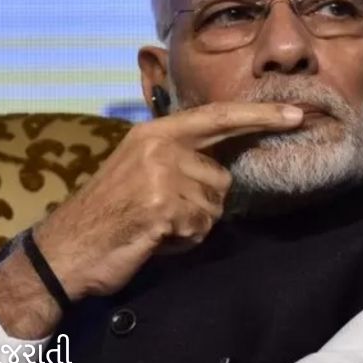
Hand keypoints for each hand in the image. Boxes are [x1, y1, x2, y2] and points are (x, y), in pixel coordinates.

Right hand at [31, 101, 303, 299]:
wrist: (65, 249)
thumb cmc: (107, 215)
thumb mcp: (140, 171)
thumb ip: (179, 159)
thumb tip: (222, 168)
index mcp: (154, 132)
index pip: (218, 117)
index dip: (260, 116)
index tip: (297, 114)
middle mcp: (159, 146)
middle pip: (220, 177)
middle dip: (201, 204)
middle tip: (161, 215)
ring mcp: (160, 175)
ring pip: (213, 207)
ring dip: (190, 226)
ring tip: (153, 227)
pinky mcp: (161, 206)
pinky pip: (199, 228)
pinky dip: (181, 241)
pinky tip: (151, 239)